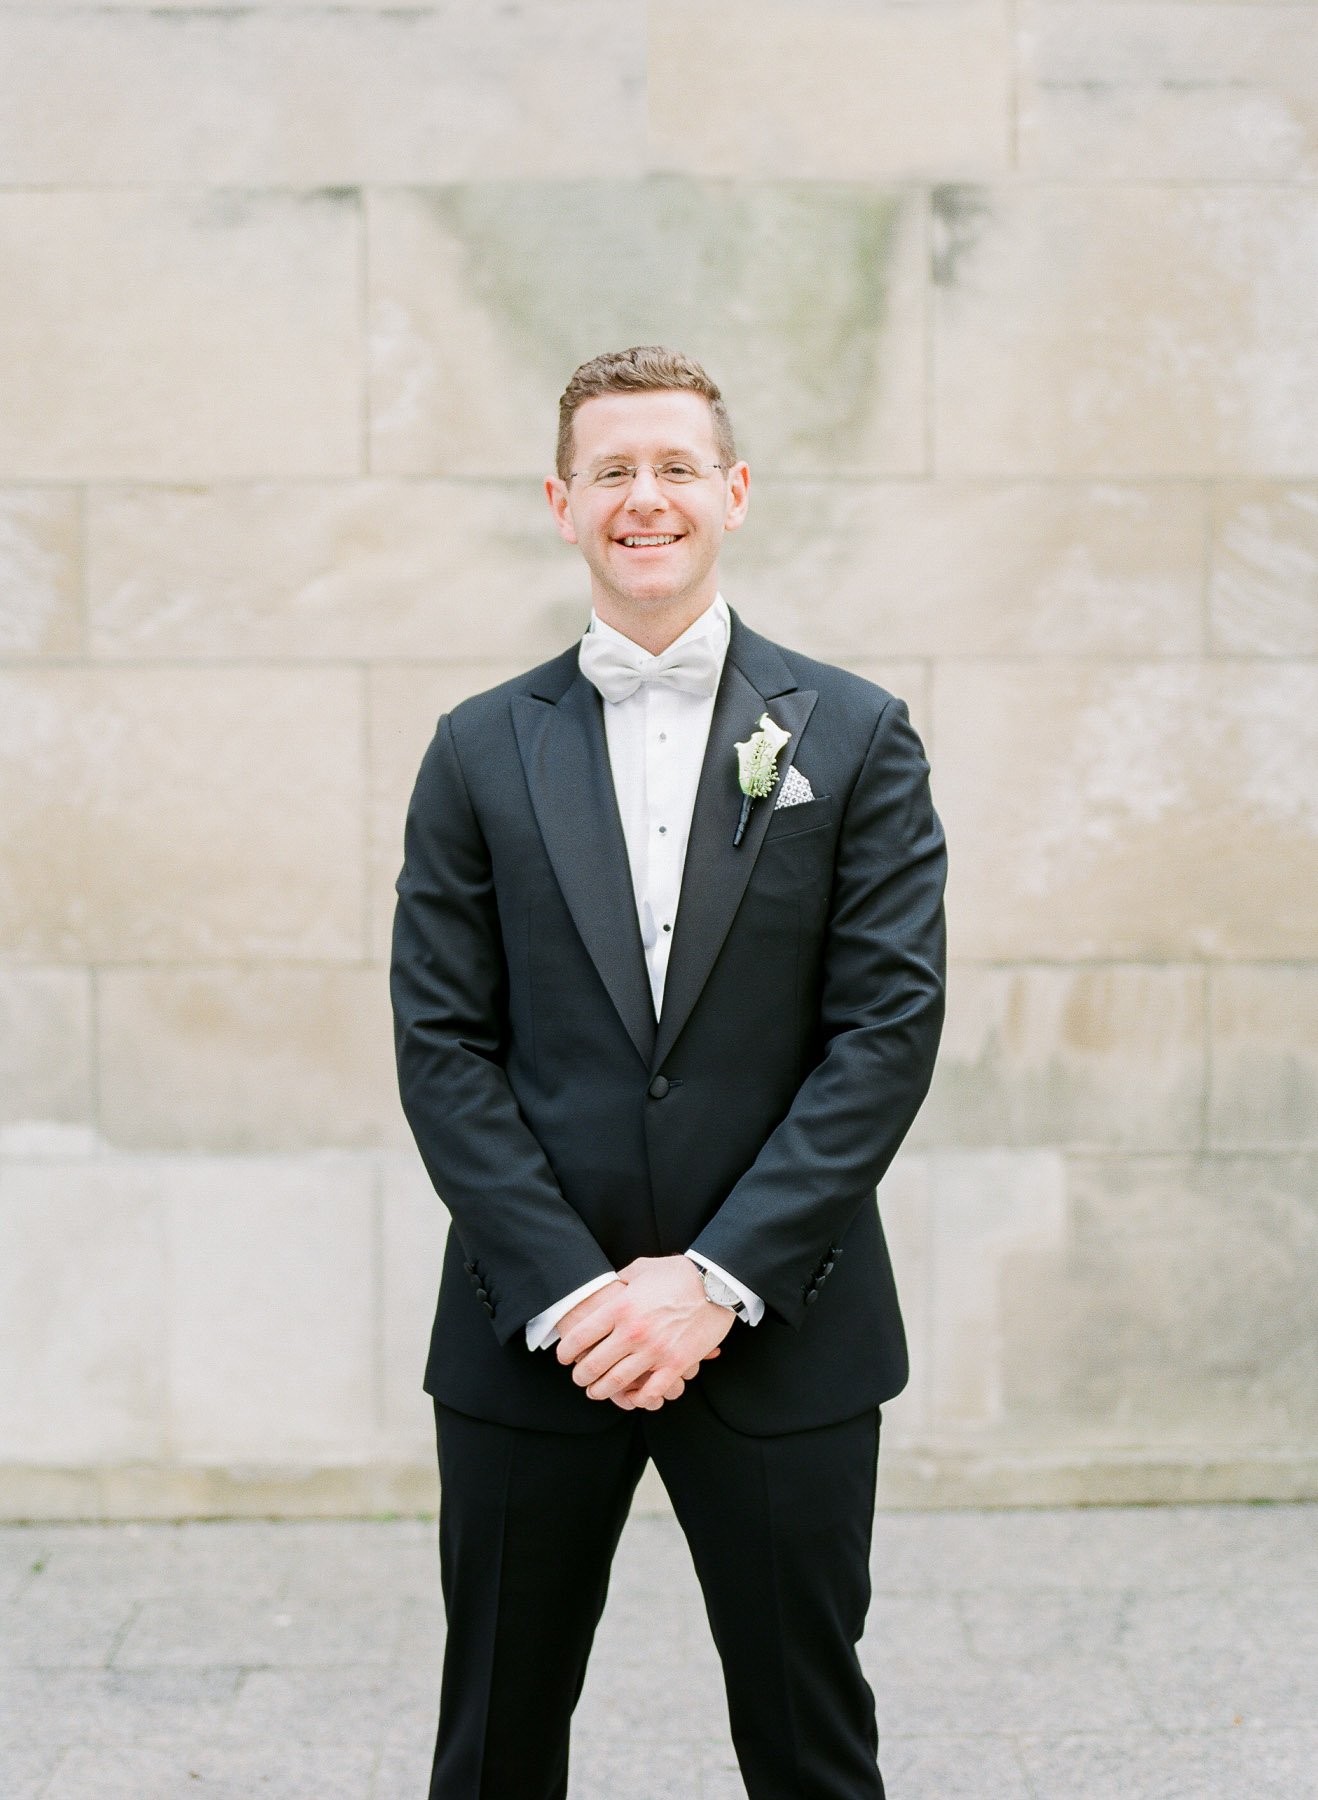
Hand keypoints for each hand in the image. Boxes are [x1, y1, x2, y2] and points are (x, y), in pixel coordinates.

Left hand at [556, 1255, 733, 1410]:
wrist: (716, 1284)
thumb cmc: (679, 1273)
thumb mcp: (642, 1268)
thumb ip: (621, 1279)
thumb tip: (610, 1286)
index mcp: (621, 1307)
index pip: (581, 1336)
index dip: (566, 1351)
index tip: (563, 1357)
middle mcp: (633, 1332)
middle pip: (594, 1364)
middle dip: (581, 1376)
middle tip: (578, 1378)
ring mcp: (655, 1350)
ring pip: (617, 1382)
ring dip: (602, 1391)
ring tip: (597, 1392)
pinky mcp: (676, 1364)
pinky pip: (651, 1392)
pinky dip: (638, 1399)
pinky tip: (632, 1398)